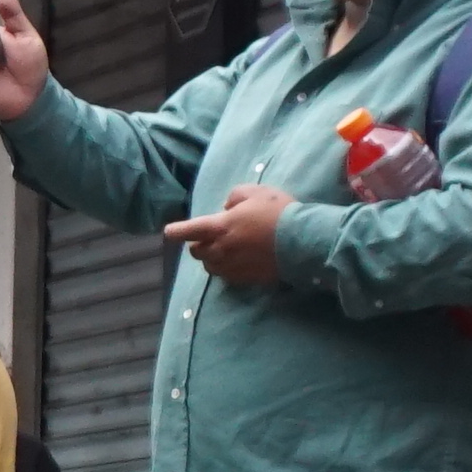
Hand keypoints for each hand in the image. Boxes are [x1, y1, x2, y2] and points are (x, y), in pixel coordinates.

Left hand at [160, 183, 293, 292]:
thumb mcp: (257, 192)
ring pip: (209, 266)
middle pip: (196, 252)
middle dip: (198, 244)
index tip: (169, 232)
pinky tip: (239, 260)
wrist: (302, 242)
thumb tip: (227, 209)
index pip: (188, 230)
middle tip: (210, 236)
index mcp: (219, 227)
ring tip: (225, 249)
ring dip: (211, 257)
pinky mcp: (244, 279)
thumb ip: (235, 197)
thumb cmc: (278, 213)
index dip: (177, 231)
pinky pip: (226, 275)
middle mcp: (220, 250)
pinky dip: (226, 268)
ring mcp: (231, 267)